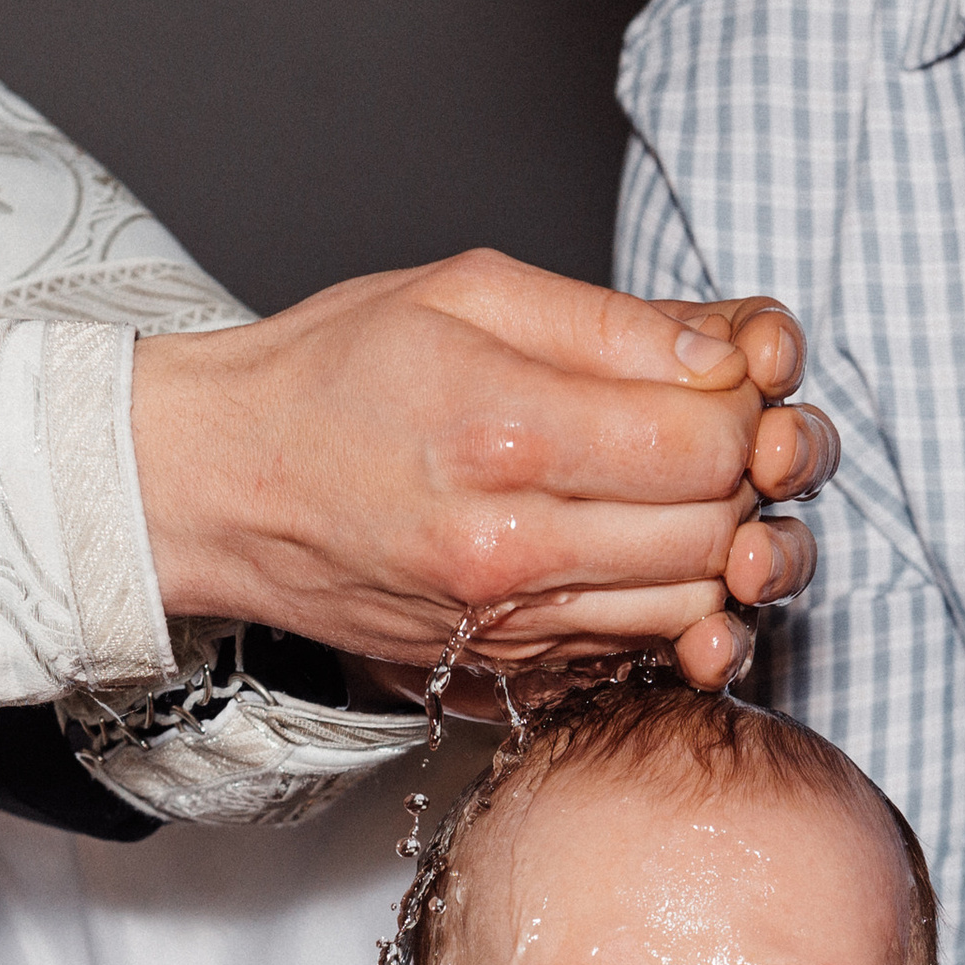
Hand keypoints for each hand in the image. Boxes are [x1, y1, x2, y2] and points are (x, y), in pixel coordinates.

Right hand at [135, 256, 838, 694]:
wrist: (219, 486)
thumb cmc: (331, 377)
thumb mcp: (466, 292)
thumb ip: (612, 323)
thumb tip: (728, 356)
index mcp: (507, 435)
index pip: (709, 443)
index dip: (744, 407)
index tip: (719, 379)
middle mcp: (512, 551)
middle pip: (716, 533)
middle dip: (740, 478)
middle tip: (705, 431)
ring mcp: (508, 629)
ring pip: (691, 609)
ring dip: (713, 550)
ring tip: (671, 490)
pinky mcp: (502, 672)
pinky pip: (635, 654)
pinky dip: (662, 605)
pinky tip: (630, 549)